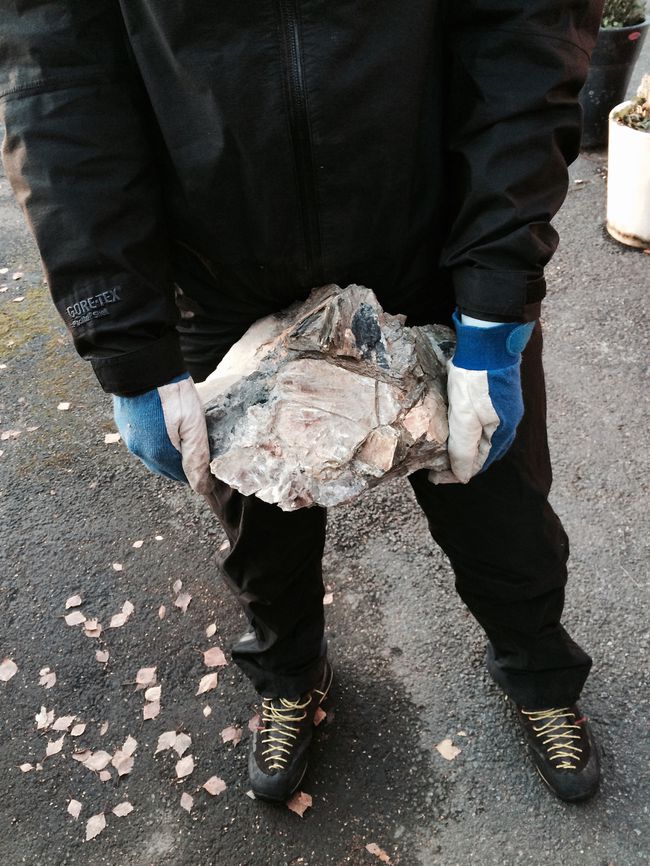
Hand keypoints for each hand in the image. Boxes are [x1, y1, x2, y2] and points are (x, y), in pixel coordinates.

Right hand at [113, 373, 212, 494]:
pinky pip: (144, 440)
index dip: (198, 474)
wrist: (141, 365)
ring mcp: (129, 437)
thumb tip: (201, 488)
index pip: (183, 476)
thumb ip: (197, 457)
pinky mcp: (124, 423)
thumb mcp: (193, 424)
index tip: (211, 468)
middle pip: (167, 468)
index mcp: (159, 454)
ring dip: (169, 453)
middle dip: (183, 465)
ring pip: (154, 455)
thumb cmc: (172, 393)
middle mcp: (141, 451)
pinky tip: (166, 427)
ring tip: (185, 439)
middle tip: (201, 453)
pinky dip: (157, 440)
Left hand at [429, 311, 534, 483]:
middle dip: (461, 463)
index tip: (436, 478)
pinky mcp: (495, 394)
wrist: (487, 342)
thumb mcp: (465, 419)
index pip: (479, 464)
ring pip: (482, 438)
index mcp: (502, 432)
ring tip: (444, 453)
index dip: (457, 474)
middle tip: (437, 469)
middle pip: (482, 453)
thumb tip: (463, 477)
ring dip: (464, 448)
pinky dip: (468, 432)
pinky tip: (456, 428)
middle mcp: (506, 423)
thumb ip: (464, 449)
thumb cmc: (475, 381)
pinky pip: (481, 422)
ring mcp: (503, 407)